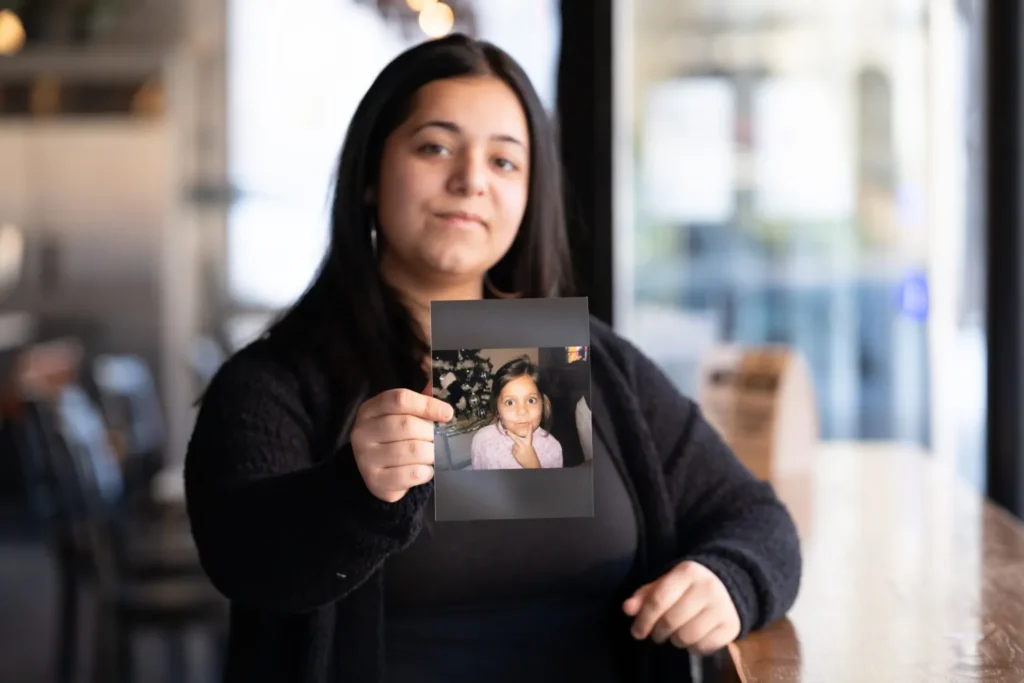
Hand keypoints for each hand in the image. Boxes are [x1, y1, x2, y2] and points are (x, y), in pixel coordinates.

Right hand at [350, 382, 453, 502]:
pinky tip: (424, 469)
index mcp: (370, 410)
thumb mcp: (403, 416)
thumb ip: (419, 399)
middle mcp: (362, 432)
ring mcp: (366, 458)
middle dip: (431, 433)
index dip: (427, 404)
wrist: (378, 476)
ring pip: (413, 450)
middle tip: (438, 440)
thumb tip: (434, 369)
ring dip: (431, 454)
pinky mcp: (376, 481)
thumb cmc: (396, 440)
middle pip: (407, 425)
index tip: (448, 413)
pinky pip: (412, 473)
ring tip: (432, 455)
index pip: (399, 399)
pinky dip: (426, 472)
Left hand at [508, 428, 540, 468]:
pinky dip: (515, 452)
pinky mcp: (515, 455)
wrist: (532, 465)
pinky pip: (513, 451)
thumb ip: (524, 444)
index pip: (529, 436)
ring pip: (514, 446)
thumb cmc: (532, 456)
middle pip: (516, 439)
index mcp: (528, 444)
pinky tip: (519, 455)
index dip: (529, 430)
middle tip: (506, 431)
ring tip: (521, 452)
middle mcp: (523, 447)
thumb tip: (516, 443)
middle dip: (511, 434)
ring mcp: (518, 451)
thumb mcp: (530, 449)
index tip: (529, 424)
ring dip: (516, 447)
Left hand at [622, 560, 740, 655]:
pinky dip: (693, 648)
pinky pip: (704, 647)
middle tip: (656, 635)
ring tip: (675, 635)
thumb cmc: (689, 585)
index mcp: (688, 572)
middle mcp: (707, 587)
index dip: (644, 619)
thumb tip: (627, 609)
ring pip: (686, 637)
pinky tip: (692, 639)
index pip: (659, 600)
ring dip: (675, 641)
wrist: (729, 584)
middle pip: (671, 621)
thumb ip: (645, 595)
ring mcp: (722, 607)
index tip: (637, 632)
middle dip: (658, 633)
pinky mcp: (731, 625)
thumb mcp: (667, 583)